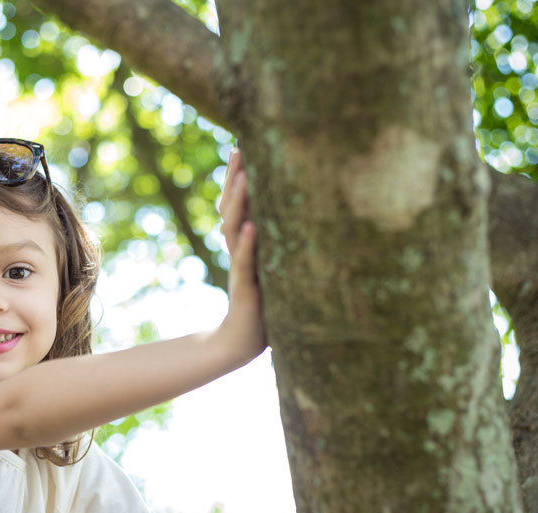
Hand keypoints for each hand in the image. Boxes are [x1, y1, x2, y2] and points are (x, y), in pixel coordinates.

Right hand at [217, 149, 266, 364]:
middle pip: (231, 208)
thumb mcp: (275, 269)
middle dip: (234, 179)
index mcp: (246, 244)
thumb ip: (278, 245)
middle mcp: (239, 250)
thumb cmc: (266, 305)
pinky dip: (247, 246)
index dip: (236, 177)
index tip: (241, 146)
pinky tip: (252, 228)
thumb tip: (306, 214)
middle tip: (238, 149)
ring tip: (244, 177)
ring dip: (238, 203)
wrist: (243, 341)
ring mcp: (240, 268)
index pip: (237, 204)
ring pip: (234, 229)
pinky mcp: (244, 289)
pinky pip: (244, 263)